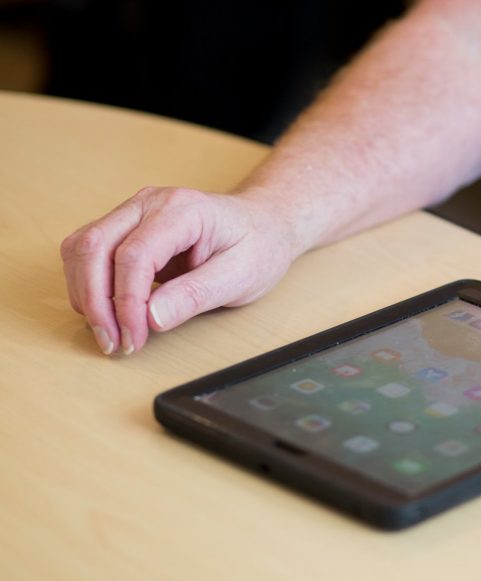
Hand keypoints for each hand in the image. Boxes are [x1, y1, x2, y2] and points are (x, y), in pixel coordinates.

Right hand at [61, 187, 301, 354]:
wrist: (264, 223)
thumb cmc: (258, 245)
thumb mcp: (240, 276)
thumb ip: (195, 295)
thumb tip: (151, 318)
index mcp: (183, 211)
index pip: (134, 255)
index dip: (126, 302)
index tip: (134, 338)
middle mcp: (150, 203)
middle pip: (94, 246)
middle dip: (96, 301)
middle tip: (113, 342)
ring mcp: (134, 212)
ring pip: (82, 247)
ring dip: (85, 294)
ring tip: (109, 333)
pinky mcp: (126, 227)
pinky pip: (89, 252)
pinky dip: (88, 284)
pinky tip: (107, 312)